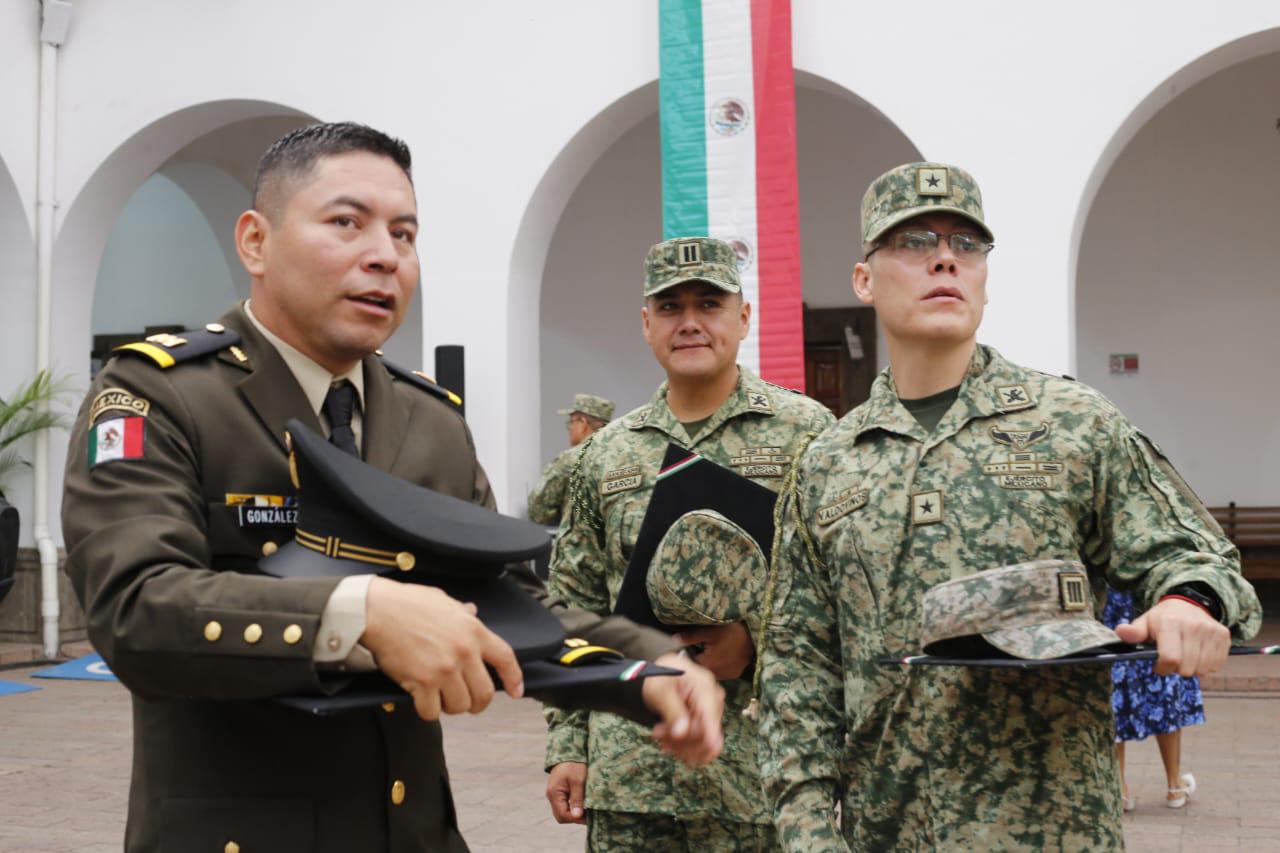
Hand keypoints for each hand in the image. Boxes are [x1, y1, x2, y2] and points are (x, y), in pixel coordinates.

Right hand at [361, 577, 523, 719]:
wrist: (378, 611)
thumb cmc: (408, 603)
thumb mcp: (444, 602)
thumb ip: (462, 612)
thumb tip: (473, 611)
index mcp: (474, 631)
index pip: (506, 658)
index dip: (514, 678)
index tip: (517, 692)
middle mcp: (464, 652)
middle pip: (485, 693)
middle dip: (478, 704)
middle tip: (468, 703)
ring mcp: (444, 669)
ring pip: (460, 706)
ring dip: (451, 707)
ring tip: (441, 698)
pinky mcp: (422, 683)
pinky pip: (432, 712)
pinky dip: (428, 711)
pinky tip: (422, 701)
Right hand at [545, 761, 587, 823]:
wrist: (569, 750)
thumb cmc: (574, 764)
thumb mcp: (578, 780)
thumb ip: (577, 799)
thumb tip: (577, 816)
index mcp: (554, 793)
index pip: (563, 815)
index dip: (576, 819)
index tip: (589, 816)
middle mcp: (552, 795)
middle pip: (561, 816)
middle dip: (575, 818)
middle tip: (589, 814)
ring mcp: (555, 794)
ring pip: (563, 810)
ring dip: (575, 812)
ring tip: (588, 808)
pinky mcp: (559, 791)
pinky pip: (565, 804)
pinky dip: (573, 806)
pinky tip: (583, 803)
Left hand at [642, 652, 724, 765]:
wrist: (658, 674)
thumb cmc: (658, 677)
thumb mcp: (660, 691)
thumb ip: (672, 711)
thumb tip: (682, 732)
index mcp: (706, 688)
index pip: (711, 720)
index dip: (703, 742)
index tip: (688, 757)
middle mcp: (714, 700)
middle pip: (707, 735)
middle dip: (681, 741)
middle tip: (657, 735)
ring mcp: (711, 710)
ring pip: (703, 741)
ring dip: (679, 743)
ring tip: (658, 735)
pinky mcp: (706, 719)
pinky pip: (700, 740)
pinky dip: (683, 743)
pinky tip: (668, 741)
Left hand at [674, 622, 753, 679]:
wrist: (756, 634)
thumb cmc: (733, 631)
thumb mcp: (709, 631)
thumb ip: (690, 637)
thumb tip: (675, 640)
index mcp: (709, 664)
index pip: (691, 665)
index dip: (688, 656)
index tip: (689, 649)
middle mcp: (719, 674)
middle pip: (701, 671)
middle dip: (699, 661)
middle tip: (702, 648)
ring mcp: (729, 675)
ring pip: (712, 672)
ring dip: (710, 664)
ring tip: (713, 651)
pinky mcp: (736, 673)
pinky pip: (722, 672)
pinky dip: (720, 666)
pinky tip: (722, 655)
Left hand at [1114, 597, 1230, 675]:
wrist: (1189, 604)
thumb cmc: (1163, 618)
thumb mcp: (1145, 623)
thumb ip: (1134, 632)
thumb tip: (1120, 631)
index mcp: (1171, 623)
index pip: (1170, 659)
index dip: (1162, 668)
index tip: (1158, 665)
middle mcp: (1194, 625)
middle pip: (1187, 668)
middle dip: (1177, 669)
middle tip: (1172, 658)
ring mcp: (1211, 631)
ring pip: (1203, 669)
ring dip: (1192, 668)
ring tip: (1185, 655)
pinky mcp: (1224, 636)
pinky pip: (1216, 665)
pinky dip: (1206, 665)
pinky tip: (1198, 653)